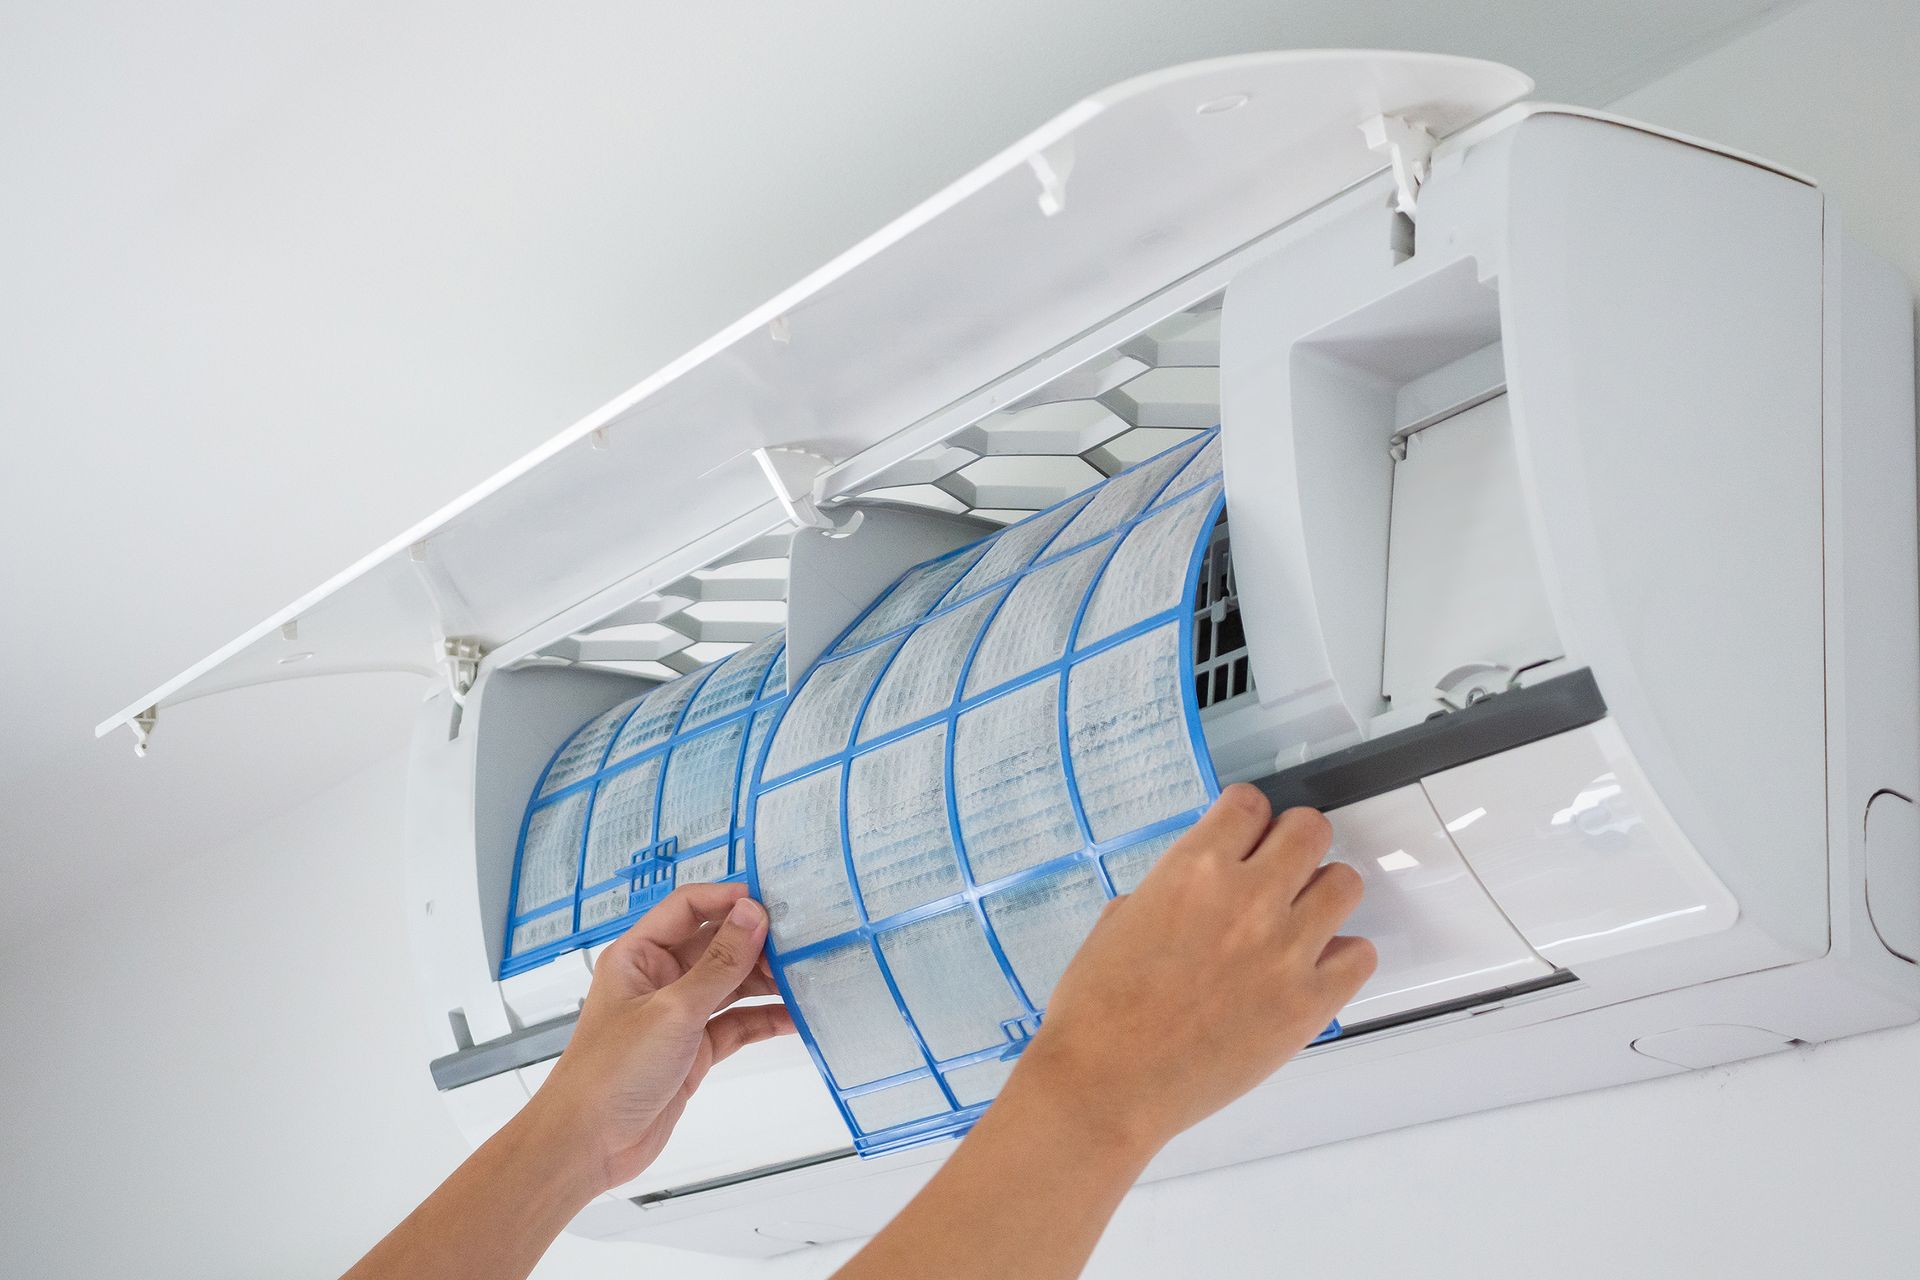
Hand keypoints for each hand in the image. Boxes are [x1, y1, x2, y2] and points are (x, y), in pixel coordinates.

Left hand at [526, 883, 795, 1193]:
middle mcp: (659, 979)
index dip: (727, 899)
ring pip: (731, 984)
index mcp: (638, 955)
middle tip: (800, 942)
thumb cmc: (610, 1073)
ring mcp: (678, 1015)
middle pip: (716, 945)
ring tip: (806, 976)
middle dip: (756, 942)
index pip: (687, 908)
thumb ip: (719, 963)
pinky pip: (736, 1023)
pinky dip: (764, 1019)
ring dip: (766, 981)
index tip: (770, 903)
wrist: (587, 1145)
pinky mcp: (694, 1049)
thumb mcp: (673, 1010)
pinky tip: (794, 1017)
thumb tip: (752, 914)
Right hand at [1011, 785, 1375, 1160]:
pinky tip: (1311, 969)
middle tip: (1279, 872)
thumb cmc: (1097, 1012)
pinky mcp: (1309, 1004)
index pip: (1250, 803)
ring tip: (1299, 921)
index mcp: (1193, 869)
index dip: (1248, 819)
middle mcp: (1248, 898)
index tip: (1246, 836)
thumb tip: (1193, 893)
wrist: (1107, 1084)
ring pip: (1345, 883)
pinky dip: (1341, 957)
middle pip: (1310, 829)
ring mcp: (1286, 950)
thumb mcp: (1118, 922)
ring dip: (1322, 895)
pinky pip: (1360, 955)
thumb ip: (1167, 892)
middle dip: (1294, 844)